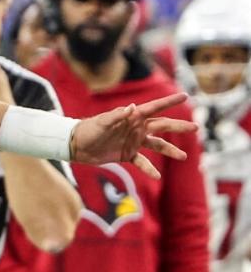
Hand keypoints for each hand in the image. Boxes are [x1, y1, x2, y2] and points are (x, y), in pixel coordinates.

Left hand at [69, 93, 193, 179]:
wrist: (76, 146)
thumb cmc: (88, 129)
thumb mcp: (102, 122)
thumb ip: (117, 116)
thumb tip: (131, 108)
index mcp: (133, 117)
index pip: (155, 107)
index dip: (170, 102)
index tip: (186, 96)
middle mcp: (136, 128)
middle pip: (162, 126)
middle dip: (179, 127)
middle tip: (195, 128)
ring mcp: (133, 142)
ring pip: (157, 145)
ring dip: (170, 150)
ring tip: (184, 157)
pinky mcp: (126, 155)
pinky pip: (142, 162)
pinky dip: (149, 169)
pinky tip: (158, 176)